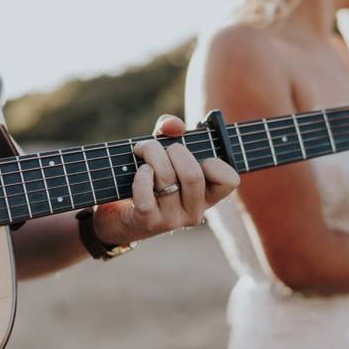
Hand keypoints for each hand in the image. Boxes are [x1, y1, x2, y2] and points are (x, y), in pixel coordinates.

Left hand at [91, 115, 239, 244]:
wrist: (118, 212)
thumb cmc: (149, 176)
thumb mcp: (164, 150)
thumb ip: (171, 129)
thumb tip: (173, 127)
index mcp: (207, 196)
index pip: (230, 181)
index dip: (215, 163)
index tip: (199, 157)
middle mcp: (194, 211)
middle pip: (193, 175)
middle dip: (174, 150)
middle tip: (161, 148)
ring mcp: (172, 220)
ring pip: (167, 178)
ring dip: (151, 154)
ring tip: (141, 152)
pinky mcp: (148, 222)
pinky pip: (146, 192)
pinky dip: (141, 174)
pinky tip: (139, 171)